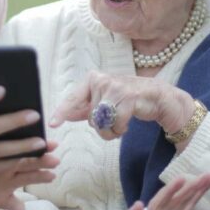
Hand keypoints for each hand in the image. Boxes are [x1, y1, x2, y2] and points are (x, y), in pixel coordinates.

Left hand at [0, 140, 59, 209]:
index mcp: (2, 153)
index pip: (20, 147)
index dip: (34, 144)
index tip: (48, 143)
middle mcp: (9, 167)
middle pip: (29, 161)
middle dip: (42, 160)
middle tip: (55, 159)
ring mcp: (8, 183)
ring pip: (27, 179)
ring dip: (40, 177)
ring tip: (51, 176)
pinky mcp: (3, 199)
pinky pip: (14, 205)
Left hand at [50, 72, 194, 139]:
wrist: (157, 96)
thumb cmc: (129, 99)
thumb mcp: (105, 101)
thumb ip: (86, 107)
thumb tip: (66, 115)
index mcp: (93, 79)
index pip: (73, 98)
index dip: (62, 112)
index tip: (52, 124)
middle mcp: (102, 80)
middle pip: (90, 117)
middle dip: (102, 126)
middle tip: (114, 118)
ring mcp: (115, 87)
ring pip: (102, 123)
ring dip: (112, 130)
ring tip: (121, 121)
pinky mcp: (129, 97)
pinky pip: (116, 125)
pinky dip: (121, 129)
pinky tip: (129, 121)